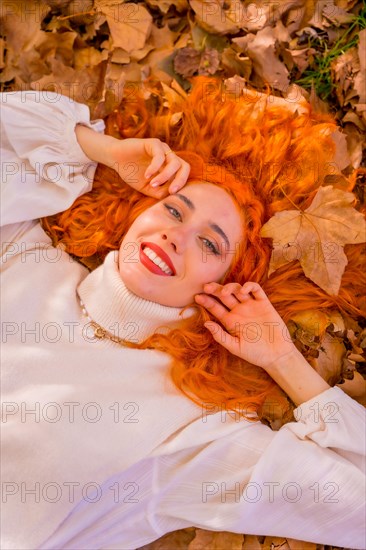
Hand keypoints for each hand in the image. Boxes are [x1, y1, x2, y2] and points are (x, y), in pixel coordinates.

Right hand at [75, 126, 189, 197]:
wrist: (115, 159)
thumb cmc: (131, 172)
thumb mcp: (147, 187)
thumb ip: (159, 192)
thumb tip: (170, 197)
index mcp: (169, 167)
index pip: (183, 174)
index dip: (181, 184)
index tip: (172, 194)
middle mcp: (169, 157)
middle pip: (184, 166)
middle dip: (180, 180)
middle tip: (171, 191)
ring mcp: (162, 149)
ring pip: (174, 162)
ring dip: (165, 176)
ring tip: (153, 184)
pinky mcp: (153, 143)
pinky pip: (160, 156)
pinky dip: (155, 168)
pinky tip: (146, 175)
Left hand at [195, 281, 296, 371]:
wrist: (277, 355)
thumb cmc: (255, 354)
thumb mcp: (235, 347)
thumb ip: (221, 336)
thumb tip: (206, 323)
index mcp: (230, 321)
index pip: (215, 308)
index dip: (206, 301)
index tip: (197, 297)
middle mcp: (239, 311)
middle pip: (224, 296)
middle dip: (215, 290)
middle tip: (206, 286)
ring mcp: (251, 306)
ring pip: (237, 290)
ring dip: (230, 287)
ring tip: (225, 292)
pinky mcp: (264, 304)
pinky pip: (256, 290)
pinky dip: (249, 286)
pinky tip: (243, 290)